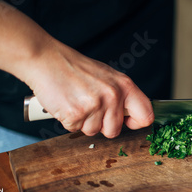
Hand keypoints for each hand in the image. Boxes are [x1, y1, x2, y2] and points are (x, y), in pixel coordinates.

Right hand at [21, 39, 153, 137]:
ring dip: (83, 122)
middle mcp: (113, 96)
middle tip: (90, 107)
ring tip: (77, 101)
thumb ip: (122, 95)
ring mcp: (94, 105)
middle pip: (115, 131)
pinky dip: (69, 121)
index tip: (127, 122)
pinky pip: (75, 129)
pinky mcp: (76, 114)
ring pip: (94, 132)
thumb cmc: (75, 68)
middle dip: (102, 125)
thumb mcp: (107, 76)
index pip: (146, 115)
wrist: (45, 59)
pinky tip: (66, 103)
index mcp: (125, 86)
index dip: (136, 123)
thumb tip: (133, 115)